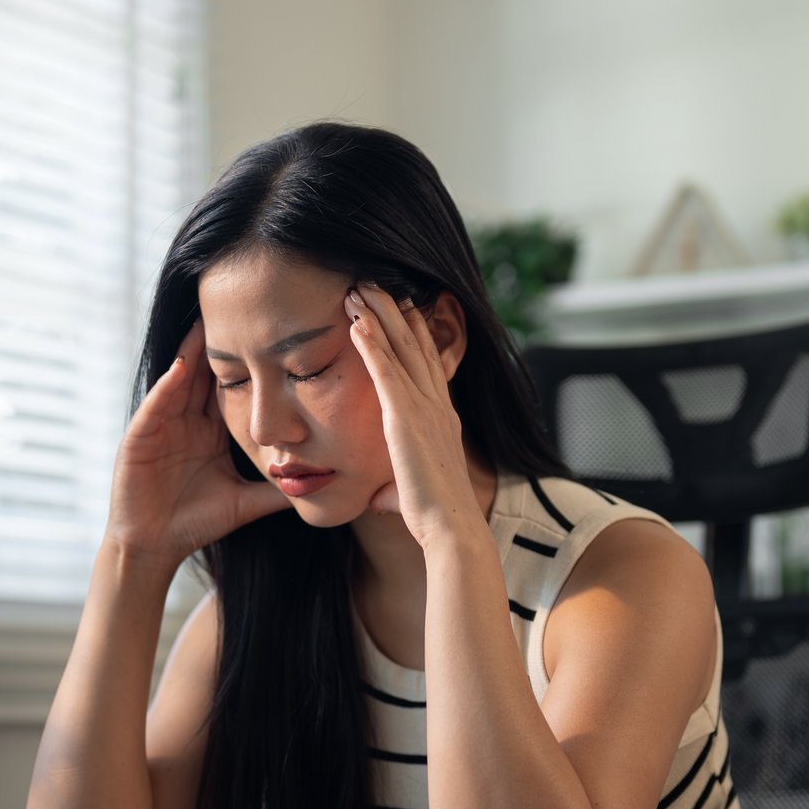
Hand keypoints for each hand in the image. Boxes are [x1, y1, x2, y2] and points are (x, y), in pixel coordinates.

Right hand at [106, 319, 291, 570]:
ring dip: (192, 353)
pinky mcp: (140, 438)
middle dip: (221, 345)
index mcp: (210, 432)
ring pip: (179, 381)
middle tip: (239, 311)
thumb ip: (278, 492)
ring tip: (209, 322)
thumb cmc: (196, 524)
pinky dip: (167, 386)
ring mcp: (162, 427)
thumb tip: (321, 487)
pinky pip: (156, 406)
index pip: (231, 389)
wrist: (155, 548)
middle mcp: (186, 422)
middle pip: (206, 375)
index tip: (271, 337)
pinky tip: (180, 366)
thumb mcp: (246, 502)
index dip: (248, 364)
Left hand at [345, 284, 483, 549]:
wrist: (451, 527)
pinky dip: (372, 344)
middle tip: (376, 281)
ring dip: (379, 315)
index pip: (426, 363)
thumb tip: (379, 500)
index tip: (402, 305)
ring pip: (400, 349)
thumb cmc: (434, 517)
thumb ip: (395, 488)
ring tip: (360, 287)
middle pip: (414, 345)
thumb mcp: (411, 493)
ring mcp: (423, 409)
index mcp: (442, 418)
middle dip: (395, 310)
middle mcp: (436, 405)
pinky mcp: (405, 418)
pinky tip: (358, 322)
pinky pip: (385, 372)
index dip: (413, 331)